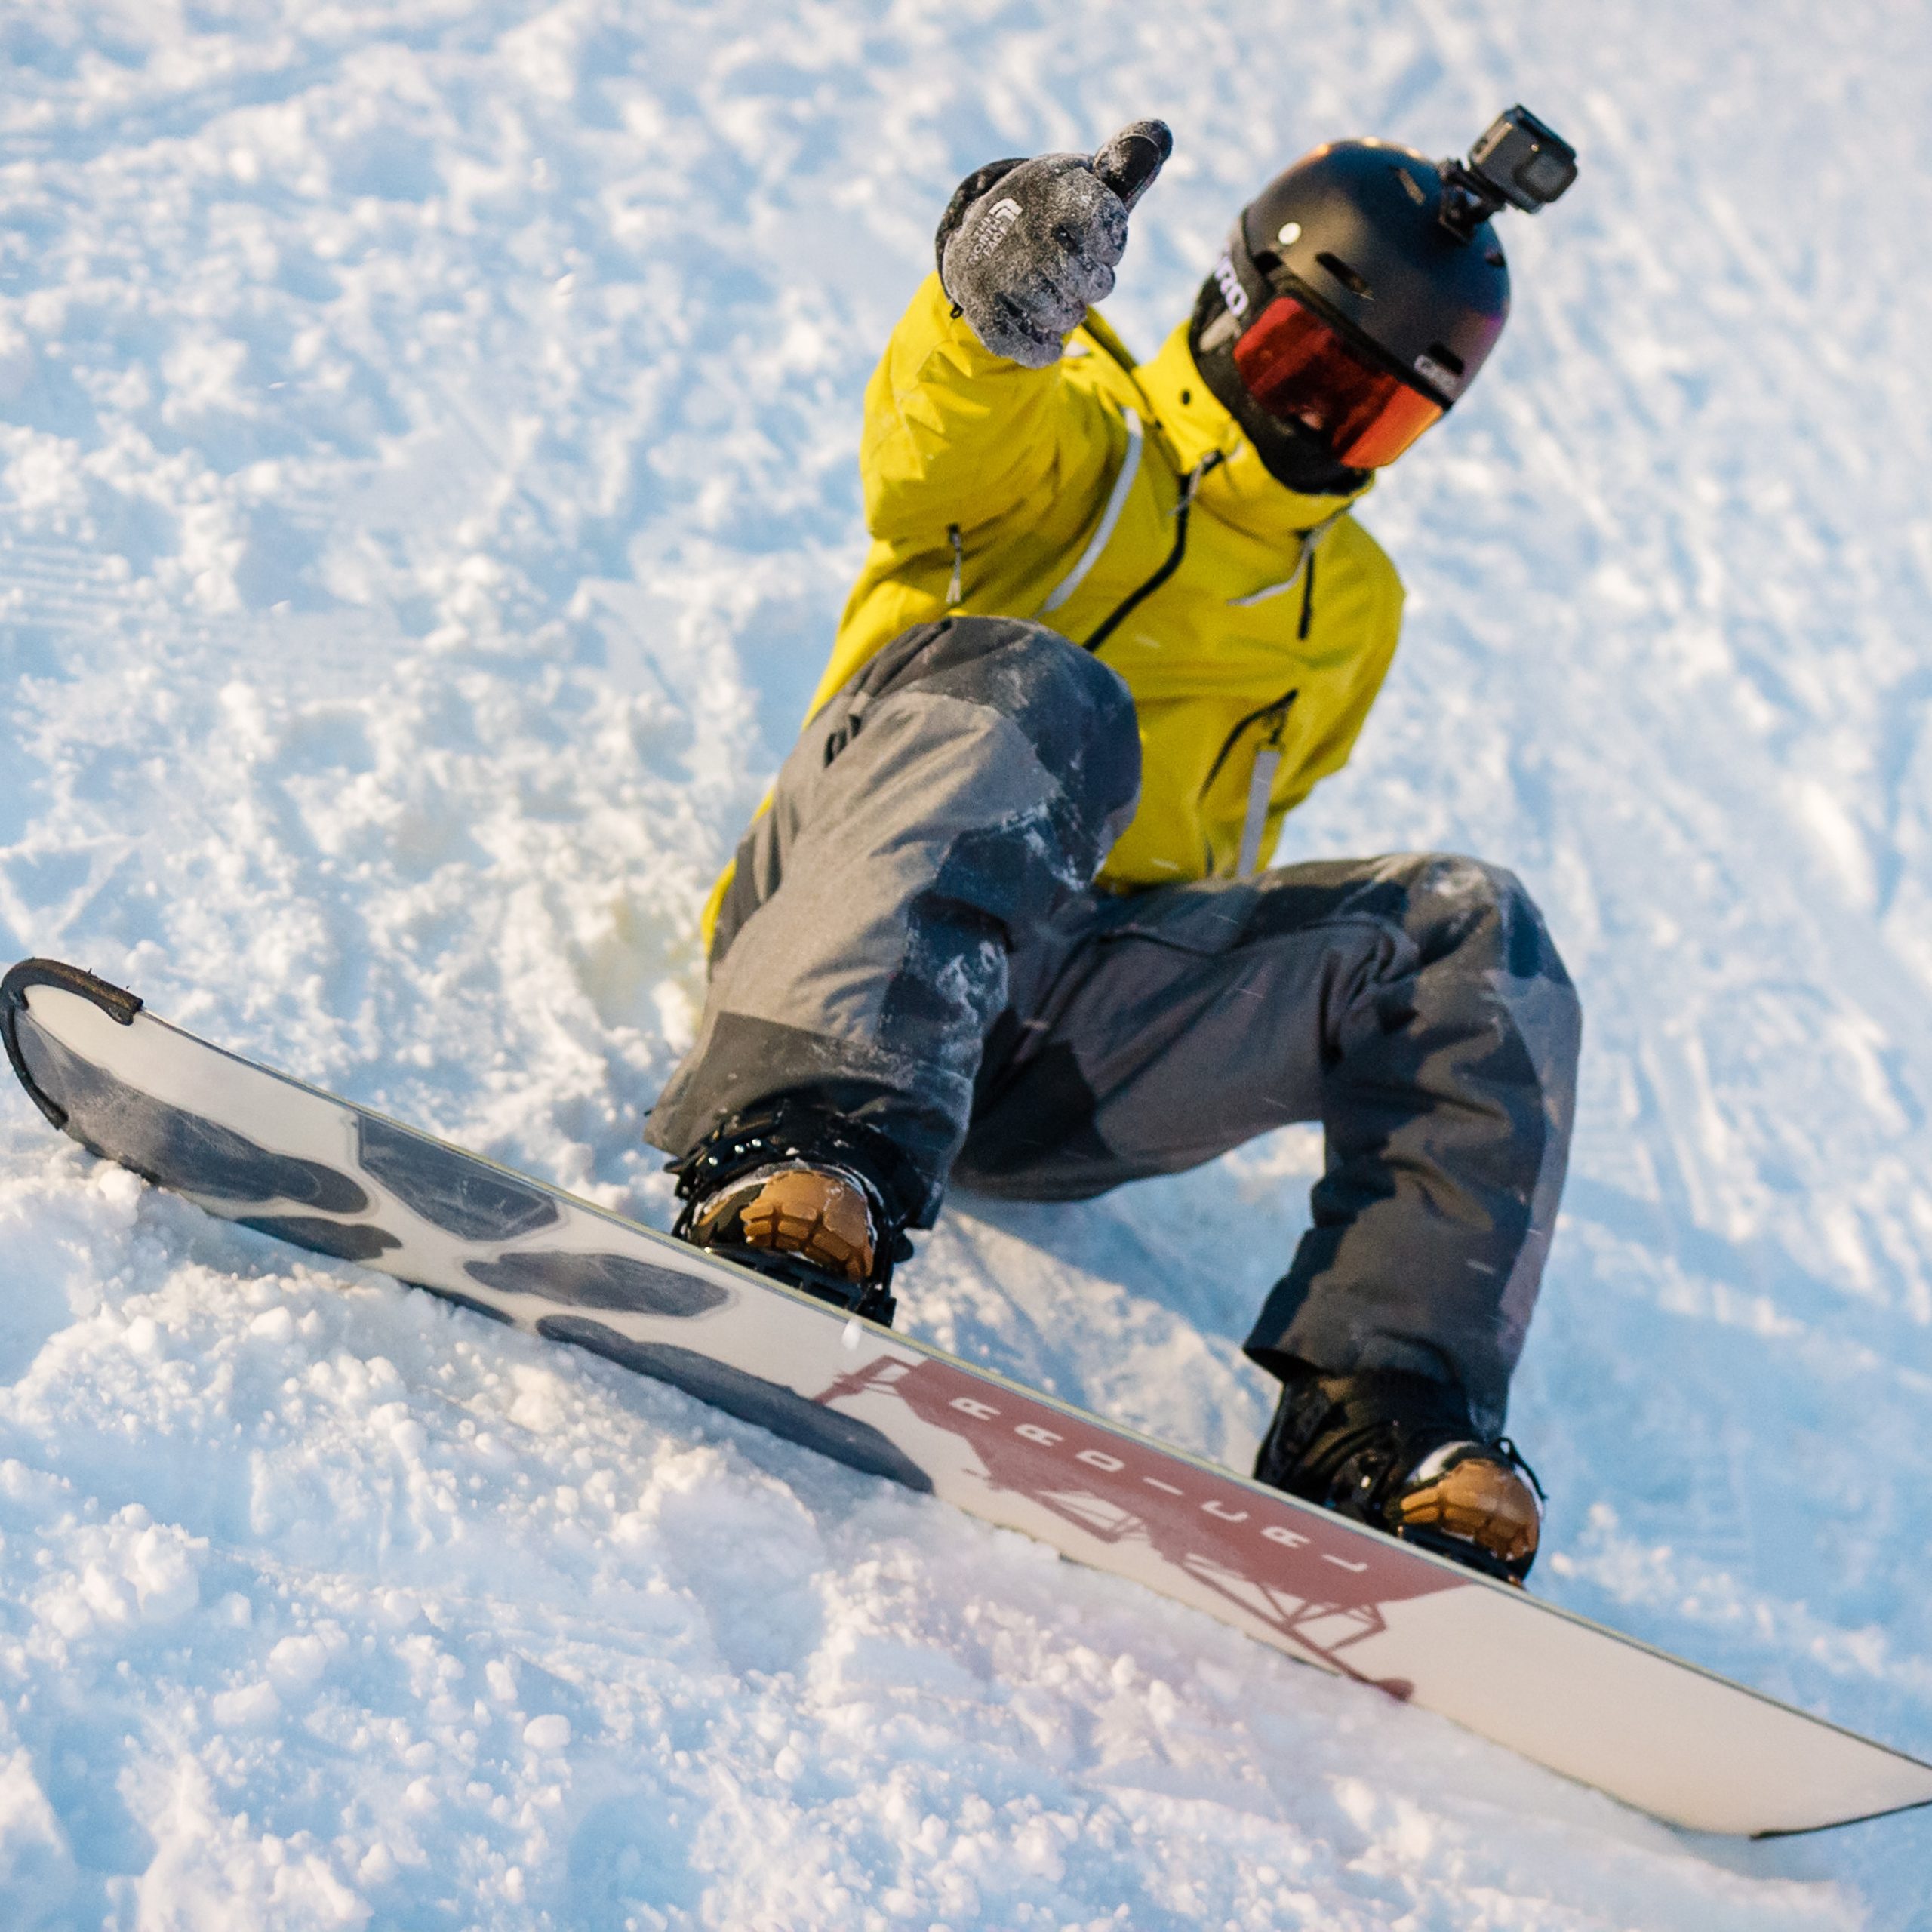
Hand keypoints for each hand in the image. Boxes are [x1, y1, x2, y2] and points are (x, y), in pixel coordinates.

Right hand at [936, 121, 1171, 368]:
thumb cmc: (1054, 212)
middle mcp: (1020, 222)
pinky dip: (1042, 348)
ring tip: (1058, 296)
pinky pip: (1023, 343)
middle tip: (1079, 275)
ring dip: (1069, 314)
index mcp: (1053, 184)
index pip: (1105, 221)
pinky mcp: (979, 303)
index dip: (1112, 246)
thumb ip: (1129, 164)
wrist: (982, 233)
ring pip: (1061, 315)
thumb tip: (1163, 132)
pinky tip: (1046, 337)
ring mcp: (995, 265)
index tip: (1102, 244)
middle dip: (1094, 285)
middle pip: (1088, 280)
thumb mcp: (1089, 183)